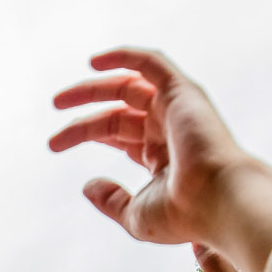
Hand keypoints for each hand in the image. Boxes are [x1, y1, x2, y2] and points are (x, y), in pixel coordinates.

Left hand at [49, 49, 271, 271]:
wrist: (218, 201)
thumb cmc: (183, 214)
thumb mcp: (135, 214)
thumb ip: (111, 200)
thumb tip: (86, 185)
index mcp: (161, 155)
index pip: (118, 134)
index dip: (84, 133)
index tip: (53, 144)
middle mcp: (169, 128)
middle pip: (117, 112)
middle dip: (84, 115)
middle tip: (53, 114)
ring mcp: (177, 109)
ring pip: (128, 86)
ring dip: (93, 88)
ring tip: (59, 100)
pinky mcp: (182, 92)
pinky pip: (151, 63)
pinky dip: (124, 56)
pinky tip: (93, 61)